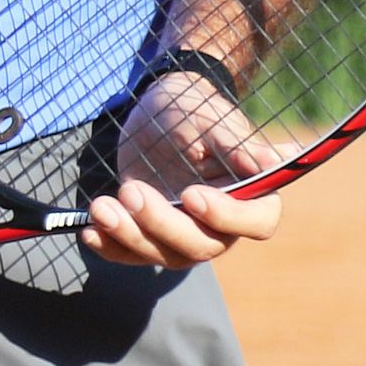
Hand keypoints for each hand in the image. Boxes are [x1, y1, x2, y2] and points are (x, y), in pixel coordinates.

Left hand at [81, 70, 289, 266]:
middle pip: (202, 245)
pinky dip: (111, 246)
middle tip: (130, 190)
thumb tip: (276, 160)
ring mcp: (186, 232)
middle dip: (162, 224)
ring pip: (165, 255)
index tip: (192, 195)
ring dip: (130, 236)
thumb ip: (237, 145)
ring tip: (100, 207)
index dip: (227, 217)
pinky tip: (89, 231)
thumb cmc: (195, 111)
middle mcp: (224, 224)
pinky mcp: (152, 233)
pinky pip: (134, 253)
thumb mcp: (212, 120)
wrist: (160, 110)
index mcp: (254, 195)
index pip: (256, 222)